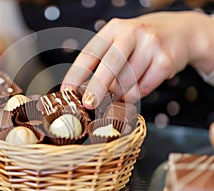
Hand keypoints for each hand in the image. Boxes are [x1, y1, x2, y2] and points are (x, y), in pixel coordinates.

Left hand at [61, 11, 211, 108]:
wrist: (180, 32)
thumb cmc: (141, 43)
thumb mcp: (121, 42)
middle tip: (88, 104)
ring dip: (121, 93)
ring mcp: (150, 45)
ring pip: (127, 82)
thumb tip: (88, 94)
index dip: (76, 74)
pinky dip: (140, 91)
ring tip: (124, 87)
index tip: (67, 91)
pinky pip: (144, 87)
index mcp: (114, 29)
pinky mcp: (166, 59)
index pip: (90, 54)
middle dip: (96, 89)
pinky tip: (143, 80)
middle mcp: (131, 33)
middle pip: (109, 66)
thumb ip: (105, 63)